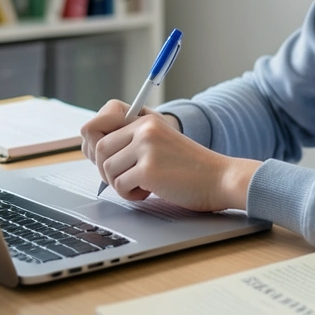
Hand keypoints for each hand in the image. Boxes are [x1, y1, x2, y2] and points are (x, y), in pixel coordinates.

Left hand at [83, 103, 258, 211]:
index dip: (97, 148)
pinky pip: (120, 185)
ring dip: (120, 184)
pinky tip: (149, 192)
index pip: (100, 126)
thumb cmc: (189, 167)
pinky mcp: (149, 169)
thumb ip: (132, 141)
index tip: (108, 162)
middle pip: (100, 149)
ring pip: (108, 169)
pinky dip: (131, 195)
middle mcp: (144, 128)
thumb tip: (95, 151)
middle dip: (107, 170)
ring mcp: (146, 148)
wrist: (220, 178)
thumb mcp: (160, 142)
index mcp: (145, 119)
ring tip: (141, 186)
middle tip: (126, 179)